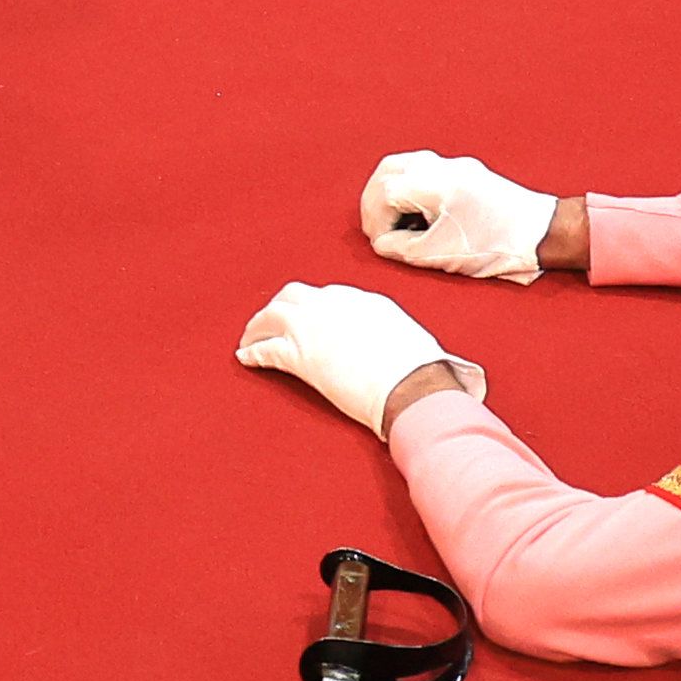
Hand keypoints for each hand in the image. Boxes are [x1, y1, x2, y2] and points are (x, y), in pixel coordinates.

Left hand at [238, 281, 481, 433]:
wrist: (413, 384)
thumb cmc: (422, 372)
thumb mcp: (417, 346)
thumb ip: (407, 345)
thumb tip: (434, 362)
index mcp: (364, 301)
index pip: (330, 297)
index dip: (315, 308)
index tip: (309, 318)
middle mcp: (334, 305)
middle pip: (295, 296)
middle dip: (281, 308)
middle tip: (272, 322)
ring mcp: (313, 326)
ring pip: (273, 316)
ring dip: (258, 327)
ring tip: (250, 339)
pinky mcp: (299, 354)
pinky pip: (266, 348)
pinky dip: (252, 352)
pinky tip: (245, 358)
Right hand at [359, 152, 553, 280]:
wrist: (544, 234)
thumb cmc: (498, 245)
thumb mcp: (440, 254)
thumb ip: (401, 247)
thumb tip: (383, 242)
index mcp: (434, 182)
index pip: (384, 192)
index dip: (376, 222)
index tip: (384, 244)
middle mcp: (442, 166)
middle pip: (387, 171)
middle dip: (376, 203)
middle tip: (381, 232)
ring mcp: (456, 166)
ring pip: (404, 166)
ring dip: (391, 194)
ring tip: (399, 224)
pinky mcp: (467, 173)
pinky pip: (424, 170)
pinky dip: (410, 190)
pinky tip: (421, 216)